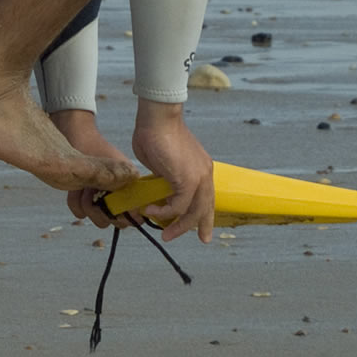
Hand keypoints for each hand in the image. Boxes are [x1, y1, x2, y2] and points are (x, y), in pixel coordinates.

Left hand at [49, 110, 135, 228]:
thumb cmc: (96, 149)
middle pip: (114, 221)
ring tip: (83, 188)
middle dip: (100, 212)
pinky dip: (74, 203)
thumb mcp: (113, 170)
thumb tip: (138, 212)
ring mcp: (101, 197)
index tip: (111, 210)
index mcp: (131, 188)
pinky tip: (74, 190)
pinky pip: (80, 212)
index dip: (123, 217)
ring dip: (86, 206)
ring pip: (97, 219)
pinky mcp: (85, 197)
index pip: (134, 216)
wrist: (75, 137)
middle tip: (92, 193)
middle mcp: (118, 196)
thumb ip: (125, 191)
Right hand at [131, 99, 213, 242]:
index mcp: (201, 169)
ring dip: (178, 225)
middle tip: (181, 238)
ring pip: (193, 211)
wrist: (157, 118)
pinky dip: (164, 212)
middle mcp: (204, 174)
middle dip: (195, 227)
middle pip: (204, 208)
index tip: (202, 233)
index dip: (205, 217)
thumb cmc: (155, 134)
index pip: (206, 198)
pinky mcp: (188, 179)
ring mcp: (198, 176)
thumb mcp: (162, 163)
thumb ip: (163, 178)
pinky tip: (150, 211)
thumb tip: (157, 189)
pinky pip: (178, 205)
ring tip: (164, 233)